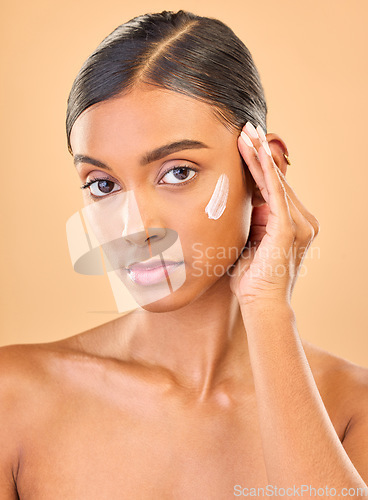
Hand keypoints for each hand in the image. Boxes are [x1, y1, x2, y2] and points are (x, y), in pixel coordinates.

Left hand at [229, 122, 319, 306]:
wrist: (261, 305)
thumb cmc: (252, 280)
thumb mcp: (251, 244)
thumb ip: (252, 224)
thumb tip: (243, 206)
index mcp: (292, 224)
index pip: (273, 188)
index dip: (258, 165)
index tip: (245, 144)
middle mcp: (302, 220)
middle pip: (276, 180)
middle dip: (259, 153)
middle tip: (246, 128)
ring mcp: (299, 223)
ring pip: (275, 182)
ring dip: (259, 155)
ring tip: (246, 132)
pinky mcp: (289, 227)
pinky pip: (275, 192)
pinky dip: (264, 170)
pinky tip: (254, 150)